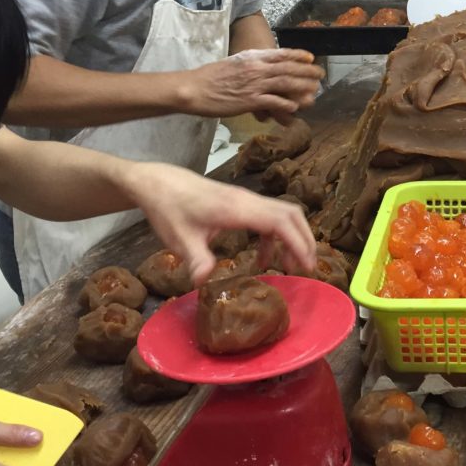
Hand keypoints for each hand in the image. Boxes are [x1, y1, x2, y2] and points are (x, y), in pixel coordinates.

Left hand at [125, 163, 316, 285]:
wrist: (158, 183)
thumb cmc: (170, 208)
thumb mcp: (180, 238)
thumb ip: (196, 259)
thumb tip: (204, 283)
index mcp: (237, 208)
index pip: (280, 222)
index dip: (298, 242)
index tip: (307, 266)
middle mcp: (248, 200)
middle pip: (291, 214)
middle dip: (304, 240)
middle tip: (307, 268)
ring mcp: (246, 200)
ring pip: (283, 214)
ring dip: (292, 238)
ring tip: (289, 267)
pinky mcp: (241, 203)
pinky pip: (269, 217)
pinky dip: (275, 237)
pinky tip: (263, 259)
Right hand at [179, 49, 324, 122]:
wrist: (194, 88)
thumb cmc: (211, 77)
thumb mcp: (234, 63)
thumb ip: (250, 64)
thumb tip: (263, 67)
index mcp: (252, 57)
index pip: (280, 53)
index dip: (298, 55)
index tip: (311, 57)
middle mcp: (256, 68)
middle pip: (288, 68)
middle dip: (307, 72)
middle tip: (320, 75)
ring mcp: (254, 84)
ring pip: (285, 84)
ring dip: (302, 87)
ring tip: (315, 91)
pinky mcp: (250, 101)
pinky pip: (273, 102)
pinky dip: (286, 104)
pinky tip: (295, 108)